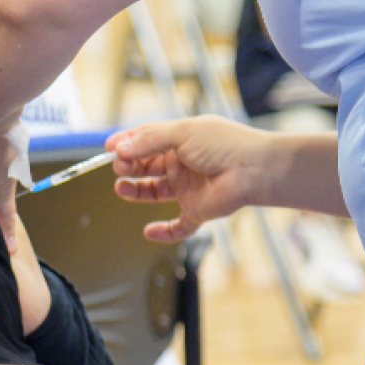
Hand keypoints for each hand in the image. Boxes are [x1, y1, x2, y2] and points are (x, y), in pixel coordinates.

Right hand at [105, 116, 266, 241]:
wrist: (255, 170)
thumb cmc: (225, 145)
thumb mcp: (182, 132)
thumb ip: (149, 140)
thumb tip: (120, 149)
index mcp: (181, 141)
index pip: (147, 140)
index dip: (127, 143)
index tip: (109, 147)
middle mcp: (183, 164)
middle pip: (146, 166)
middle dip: (129, 165)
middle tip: (119, 166)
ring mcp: (188, 188)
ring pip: (153, 192)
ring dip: (135, 190)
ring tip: (121, 187)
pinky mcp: (197, 211)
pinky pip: (177, 226)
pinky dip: (163, 232)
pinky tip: (148, 230)